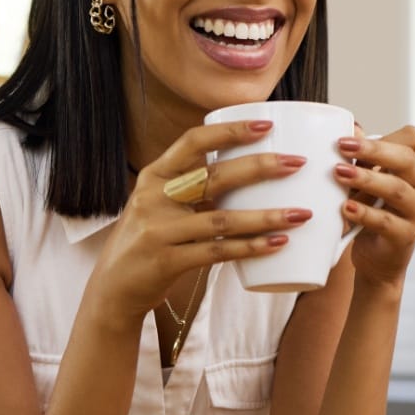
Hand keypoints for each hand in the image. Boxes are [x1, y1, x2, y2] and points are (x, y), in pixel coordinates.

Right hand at [88, 120, 311, 324]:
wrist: (114, 288)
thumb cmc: (149, 240)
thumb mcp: (159, 204)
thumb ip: (192, 187)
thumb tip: (247, 168)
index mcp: (154, 176)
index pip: (192, 142)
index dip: (229, 131)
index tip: (265, 125)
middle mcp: (154, 198)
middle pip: (215, 176)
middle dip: (260, 167)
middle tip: (296, 164)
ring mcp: (160, 231)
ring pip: (222, 220)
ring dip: (266, 216)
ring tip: (300, 214)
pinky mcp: (167, 262)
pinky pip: (217, 252)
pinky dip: (250, 248)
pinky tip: (277, 244)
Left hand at [333, 126, 414, 287]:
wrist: (376, 259)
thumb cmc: (369, 211)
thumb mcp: (362, 182)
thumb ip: (359, 157)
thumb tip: (351, 128)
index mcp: (414, 167)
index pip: (412, 139)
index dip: (384, 135)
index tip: (347, 138)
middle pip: (406, 160)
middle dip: (373, 151)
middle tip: (342, 147)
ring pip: (396, 189)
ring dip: (366, 179)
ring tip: (339, 174)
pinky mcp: (406, 236)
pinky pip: (386, 221)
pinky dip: (364, 213)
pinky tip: (345, 208)